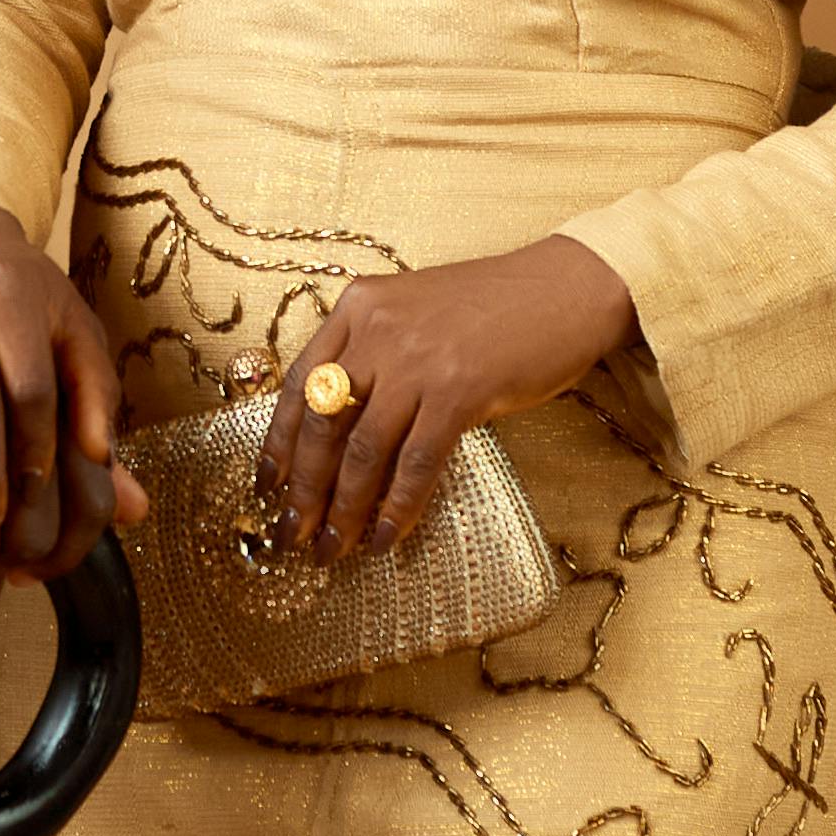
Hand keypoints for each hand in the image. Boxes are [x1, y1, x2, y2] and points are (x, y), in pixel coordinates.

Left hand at [254, 235, 635, 561]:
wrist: (569, 287)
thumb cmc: (495, 307)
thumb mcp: (414, 312)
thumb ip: (373, 354)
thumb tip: (338, 430)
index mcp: (358, 306)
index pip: (298, 383)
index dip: (278, 443)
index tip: (266, 487)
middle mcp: (377, 329)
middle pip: (321, 422)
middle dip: (302, 489)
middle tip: (291, 535)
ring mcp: (418, 359)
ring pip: (362, 449)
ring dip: (343, 509)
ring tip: (333, 548)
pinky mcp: (460, 389)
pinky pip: (416, 461)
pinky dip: (398, 507)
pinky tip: (386, 537)